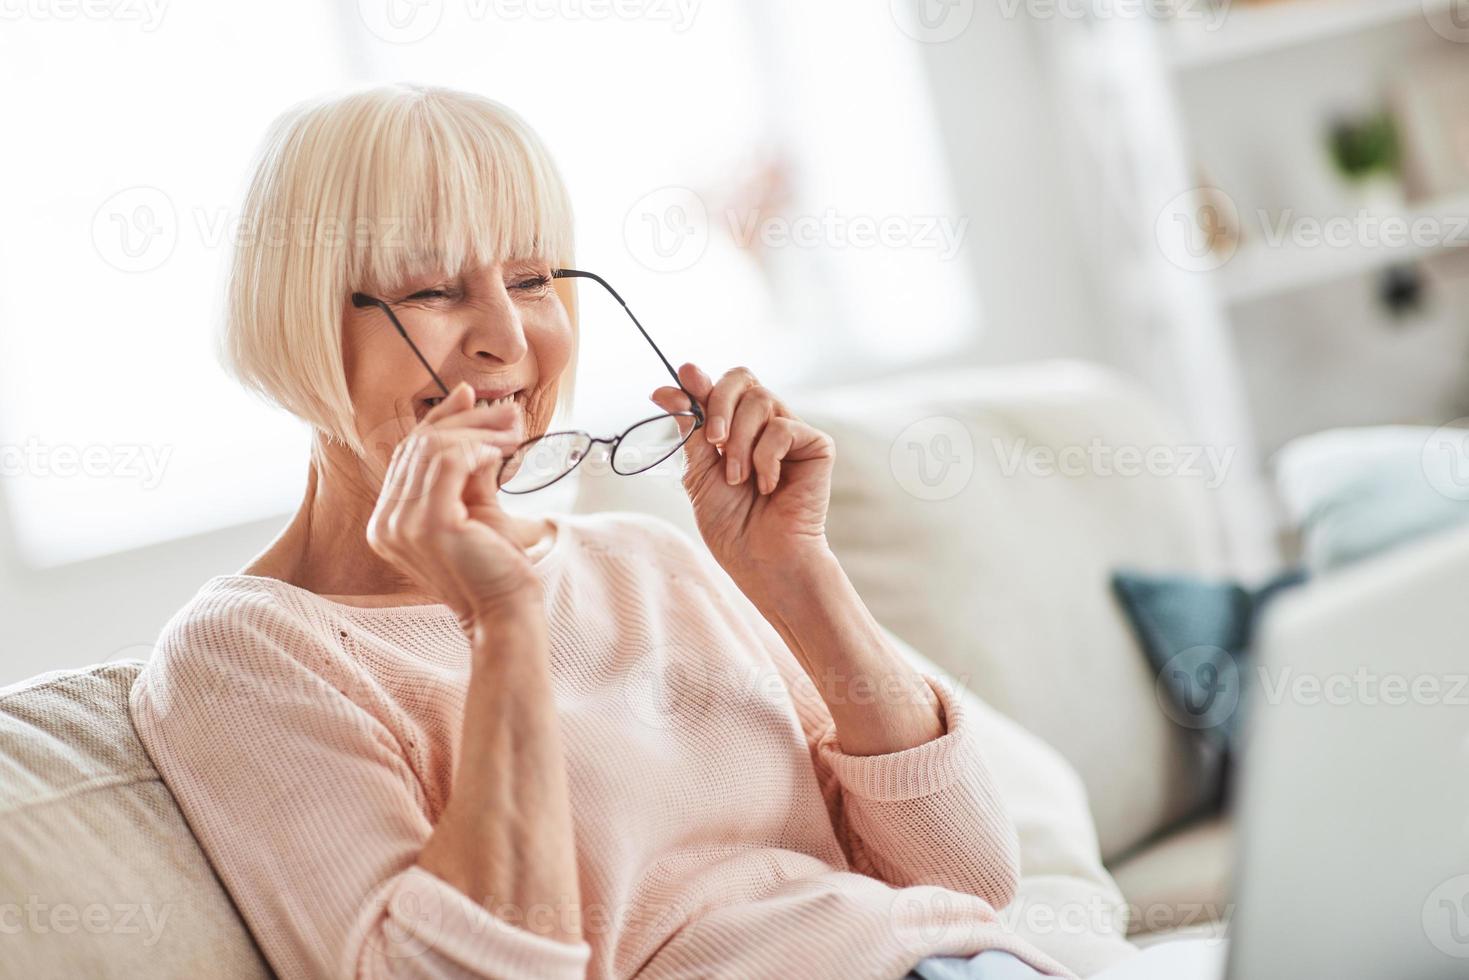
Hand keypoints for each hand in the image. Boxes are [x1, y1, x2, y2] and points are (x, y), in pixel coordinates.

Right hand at [366, 382, 540, 630]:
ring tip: (513, 433)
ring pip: (434, 448)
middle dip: (467, 420)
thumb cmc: (494, 566)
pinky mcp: (429, 525)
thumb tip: (475, 415)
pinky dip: (478, 448)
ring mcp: (401, 525)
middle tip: (508, 413)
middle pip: (419, 445)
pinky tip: (502, 452)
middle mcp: (385, 523)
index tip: (468, 394)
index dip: (438, 419)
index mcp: (388, 520)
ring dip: (479, 432)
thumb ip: (468, 466)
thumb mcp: (476, 505)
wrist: (505, 612)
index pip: (407, 452)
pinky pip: (449, 462)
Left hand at [651, 363, 835, 595]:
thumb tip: (666, 388)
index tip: (677, 383)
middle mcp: (764, 424)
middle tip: (712, 442)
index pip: (719, 386)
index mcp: (735, 428)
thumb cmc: (732, 525)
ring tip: (739, 478)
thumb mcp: (698, 473)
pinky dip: (766, 458)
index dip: (698, 381)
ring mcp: (791, 433)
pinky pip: (782, 428)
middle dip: (718, 405)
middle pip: (742, 378)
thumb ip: (690, 429)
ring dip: (739, 442)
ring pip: (760, 399)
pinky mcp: (816, 446)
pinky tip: (768, 486)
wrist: (762, 559)